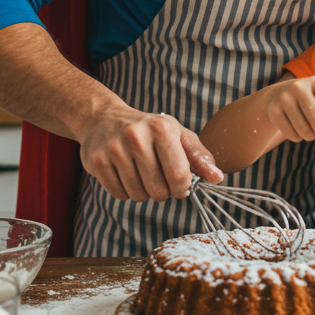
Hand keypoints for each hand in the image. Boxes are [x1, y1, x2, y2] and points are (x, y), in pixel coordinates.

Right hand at [79, 108, 223, 202]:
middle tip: (158, 177)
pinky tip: (124, 173)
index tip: (180, 184)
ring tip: (140, 173)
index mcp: (161, 129)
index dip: (182, 188)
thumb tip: (217, 177)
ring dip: (143, 192)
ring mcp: (114, 149)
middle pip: (158, 190)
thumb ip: (199, 156)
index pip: (179, 176)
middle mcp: (136, 137)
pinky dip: (125, 191)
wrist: (104, 118)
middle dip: (162, 191)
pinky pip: (119, 195)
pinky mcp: (97, 161)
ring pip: (138, 195)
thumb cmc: (148, 129)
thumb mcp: (176, 134)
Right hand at [264, 77, 314, 143]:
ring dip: (310, 136)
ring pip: (304, 129)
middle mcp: (298, 87)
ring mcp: (284, 98)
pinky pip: (291, 135)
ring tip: (309, 130)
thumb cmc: (308, 99)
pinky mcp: (273, 111)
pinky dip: (297, 138)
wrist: (276, 96)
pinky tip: (296, 129)